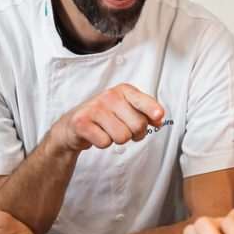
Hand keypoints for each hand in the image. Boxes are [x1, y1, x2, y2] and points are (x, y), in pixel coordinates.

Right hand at [49, 83, 164, 152]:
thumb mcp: (126, 110)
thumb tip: (159, 120)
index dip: (152, 110)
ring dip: (117, 140)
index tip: (159, 116)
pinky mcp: (82, 122)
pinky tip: (97, 134)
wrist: (74, 125)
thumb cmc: (105, 117)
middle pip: (138, 125)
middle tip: (124, 130)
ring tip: (108, 131)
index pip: (142, 101)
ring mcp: (95, 108)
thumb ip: (145, 113)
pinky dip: (103, 143)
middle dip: (135, 134)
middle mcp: (109, 96)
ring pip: (122, 136)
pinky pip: (105, 142)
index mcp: (123, 90)